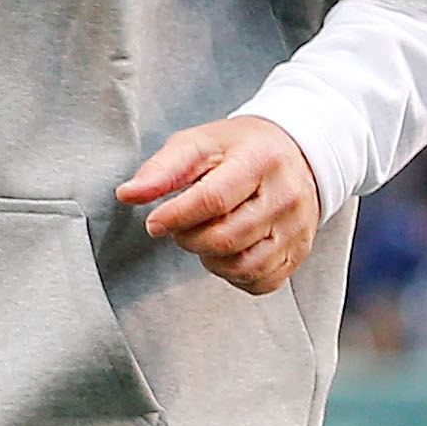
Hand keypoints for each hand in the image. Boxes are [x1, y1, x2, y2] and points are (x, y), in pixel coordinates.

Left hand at [117, 115, 321, 296]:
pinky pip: (259, 281)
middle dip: (189, 238)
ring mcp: (297, 228)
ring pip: (241, 266)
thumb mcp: (199, 144)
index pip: (213, 200)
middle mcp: (286, 196)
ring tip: (206, 234)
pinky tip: (228, 251)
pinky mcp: (298, 252)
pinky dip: (233, 274)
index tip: (154, 222)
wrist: (297, 153)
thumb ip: (161, 169)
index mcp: (261, 160)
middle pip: (225, 238)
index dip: (175, 217)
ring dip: (209, 258)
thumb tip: (127, 194)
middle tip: (181, 225)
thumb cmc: (241, 149)